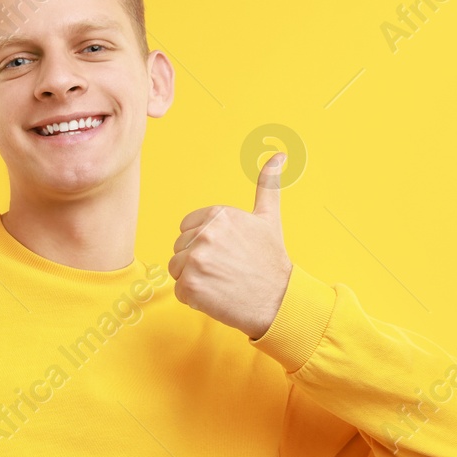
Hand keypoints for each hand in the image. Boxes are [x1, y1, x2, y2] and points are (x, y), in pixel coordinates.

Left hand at [168, 152, 292, 337]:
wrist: (279, 301)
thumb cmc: (271, 260)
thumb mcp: (269, 218)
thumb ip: (267, 185)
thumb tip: (279, 155)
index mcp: (219, 214)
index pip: (187, 227)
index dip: (203, 243)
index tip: (225, 252)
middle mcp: (206, 234)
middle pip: (180, 248)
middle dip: (197, 261)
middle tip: (225, 270)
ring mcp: (196, 260)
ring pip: (176, 268)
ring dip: (194, 279)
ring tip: (221, 282)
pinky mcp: (190, 286)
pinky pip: (179, 290)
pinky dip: (194, 298)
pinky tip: (216, 295)